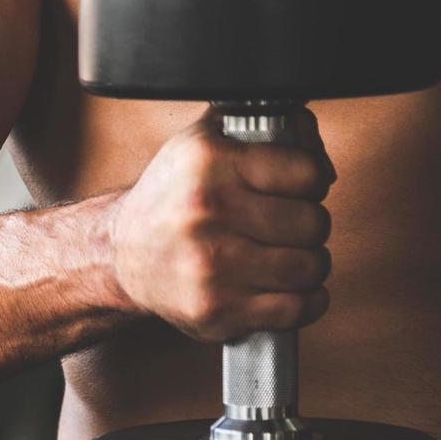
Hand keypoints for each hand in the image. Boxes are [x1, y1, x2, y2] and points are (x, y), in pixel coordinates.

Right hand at [108, 106, 335, 342]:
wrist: (121, 253)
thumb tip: (319, 155)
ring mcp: (211, 266)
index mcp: (208, 162)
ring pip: (311, 267)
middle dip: (308, 226)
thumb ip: (265, 129)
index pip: (309, 172)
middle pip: (314, 223)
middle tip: (285, 227)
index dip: (310, 181)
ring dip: (307, 265)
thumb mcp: (204, 144)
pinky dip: (305, 302)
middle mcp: (206, 211)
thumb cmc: (175, 198)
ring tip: (283, 257)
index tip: (295, 190)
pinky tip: (286, 289)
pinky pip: (297, 309)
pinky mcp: (216, 309)